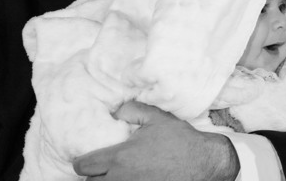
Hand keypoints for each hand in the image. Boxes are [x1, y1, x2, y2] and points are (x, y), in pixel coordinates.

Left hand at [72, 101, 239, 180]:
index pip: (83, 167)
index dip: (83, 162)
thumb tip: (114, 112)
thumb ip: (130, 111)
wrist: (203, 163)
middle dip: (93, 175)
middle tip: (101, 168)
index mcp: (119, 157)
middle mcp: (120, 178)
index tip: (88, 159)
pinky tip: (130, 178)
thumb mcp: (156, 117)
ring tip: (114, 174)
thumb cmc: (180, 140)